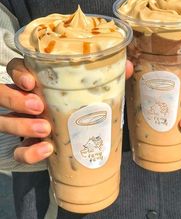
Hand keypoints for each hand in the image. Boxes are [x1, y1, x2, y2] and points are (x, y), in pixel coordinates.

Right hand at [0, 58, 132, 163]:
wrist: (76, 138)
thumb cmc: (81, 106)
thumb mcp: (91, 90)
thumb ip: (106, 77)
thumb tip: (128, 67)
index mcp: (36, 81)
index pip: (15, 69)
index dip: (18, 73)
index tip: (31, 81)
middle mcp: (23, 100)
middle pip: (3, 93)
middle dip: (16, 99)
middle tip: (39, 106)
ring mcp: (21, 122)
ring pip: (5, 121)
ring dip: (22, 126)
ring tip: (46, 129)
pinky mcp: (26, 145)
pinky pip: (17, 150)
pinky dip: (28, 152)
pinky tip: (47, 150)